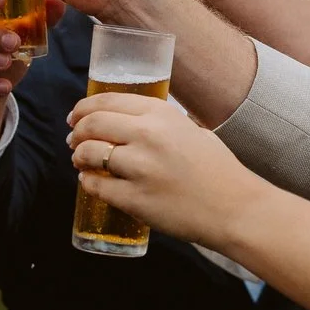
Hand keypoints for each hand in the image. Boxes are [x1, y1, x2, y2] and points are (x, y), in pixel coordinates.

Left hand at [66, 90, 268, 250]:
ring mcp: (139, 168)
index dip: (84, 108)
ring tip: (79, 160)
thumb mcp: (191, 130)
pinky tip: (91, 182)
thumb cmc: (218, 170)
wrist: (235, 208)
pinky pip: (96, 186)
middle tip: (74, 138)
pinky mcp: (134, 198)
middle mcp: (147, 136)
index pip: (107, 101)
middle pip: (92, 125)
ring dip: (78, 156)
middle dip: (77, 131)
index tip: (76, 116)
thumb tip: (130, 121)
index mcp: (161, 114)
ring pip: (89, 154)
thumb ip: (161, 122)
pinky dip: (88, 182)